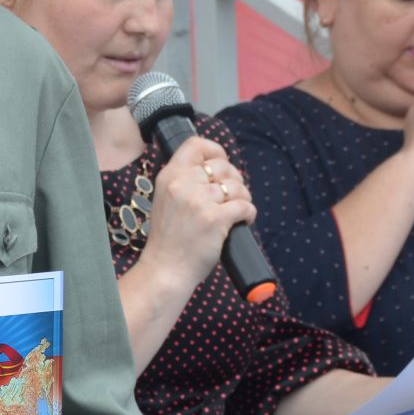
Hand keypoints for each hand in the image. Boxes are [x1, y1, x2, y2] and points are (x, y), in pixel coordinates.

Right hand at [139, 137, 255, 291]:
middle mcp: (182, 184)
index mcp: (169, 176)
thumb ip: (183, 182)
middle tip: (231, 196)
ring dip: (242, 198)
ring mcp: (199, 201)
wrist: (164, 269)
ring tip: (235, 211)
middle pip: (223, 166)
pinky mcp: (215, 219)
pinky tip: (242, 221)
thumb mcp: (165, 200)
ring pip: (237, 186)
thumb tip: (215, 170)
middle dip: (234, 180)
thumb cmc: (168, 239)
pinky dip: (249, 213)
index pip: (195, 145)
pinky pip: (245, 205)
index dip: (215, 151)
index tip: (220, 165)